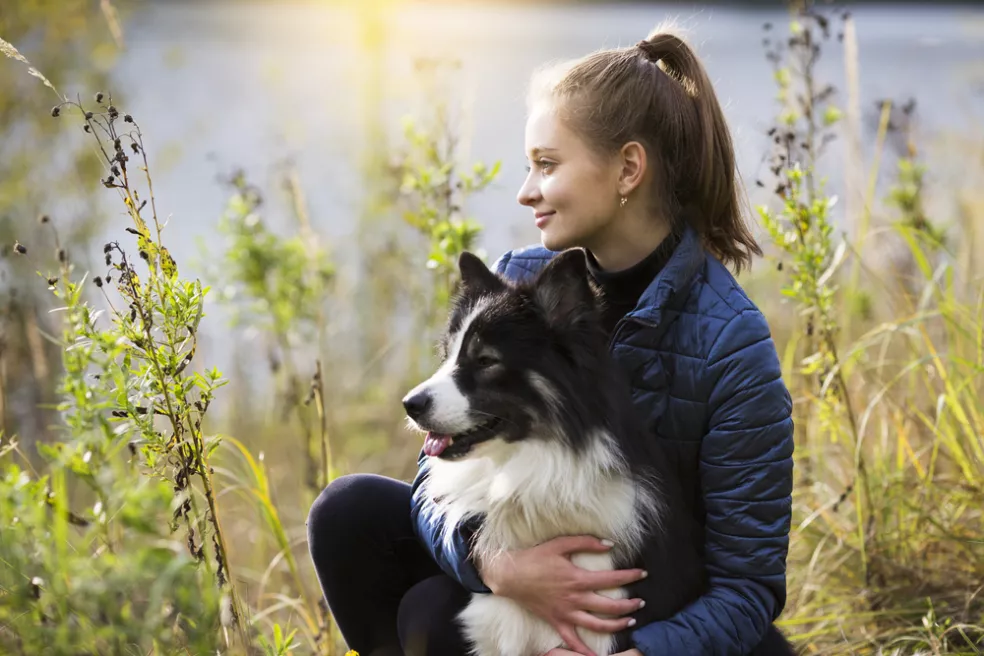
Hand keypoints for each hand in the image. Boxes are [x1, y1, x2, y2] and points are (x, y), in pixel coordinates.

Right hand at [479, 535, 646, 655]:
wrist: (510, 575)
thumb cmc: (535, 557)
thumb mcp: (560, 543)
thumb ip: (586, 542)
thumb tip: (609, 544)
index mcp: (578, 579)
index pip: (611, 579)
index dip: (630, 577)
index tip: (643, 574)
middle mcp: (575, 599)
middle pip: (610, 606)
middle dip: (629, 605)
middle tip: (641, 602)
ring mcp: (566, 613)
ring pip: (597, 625)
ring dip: (616, 625)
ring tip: (629, 621)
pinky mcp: (556, 621)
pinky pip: (572, 641)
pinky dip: (583, 651)